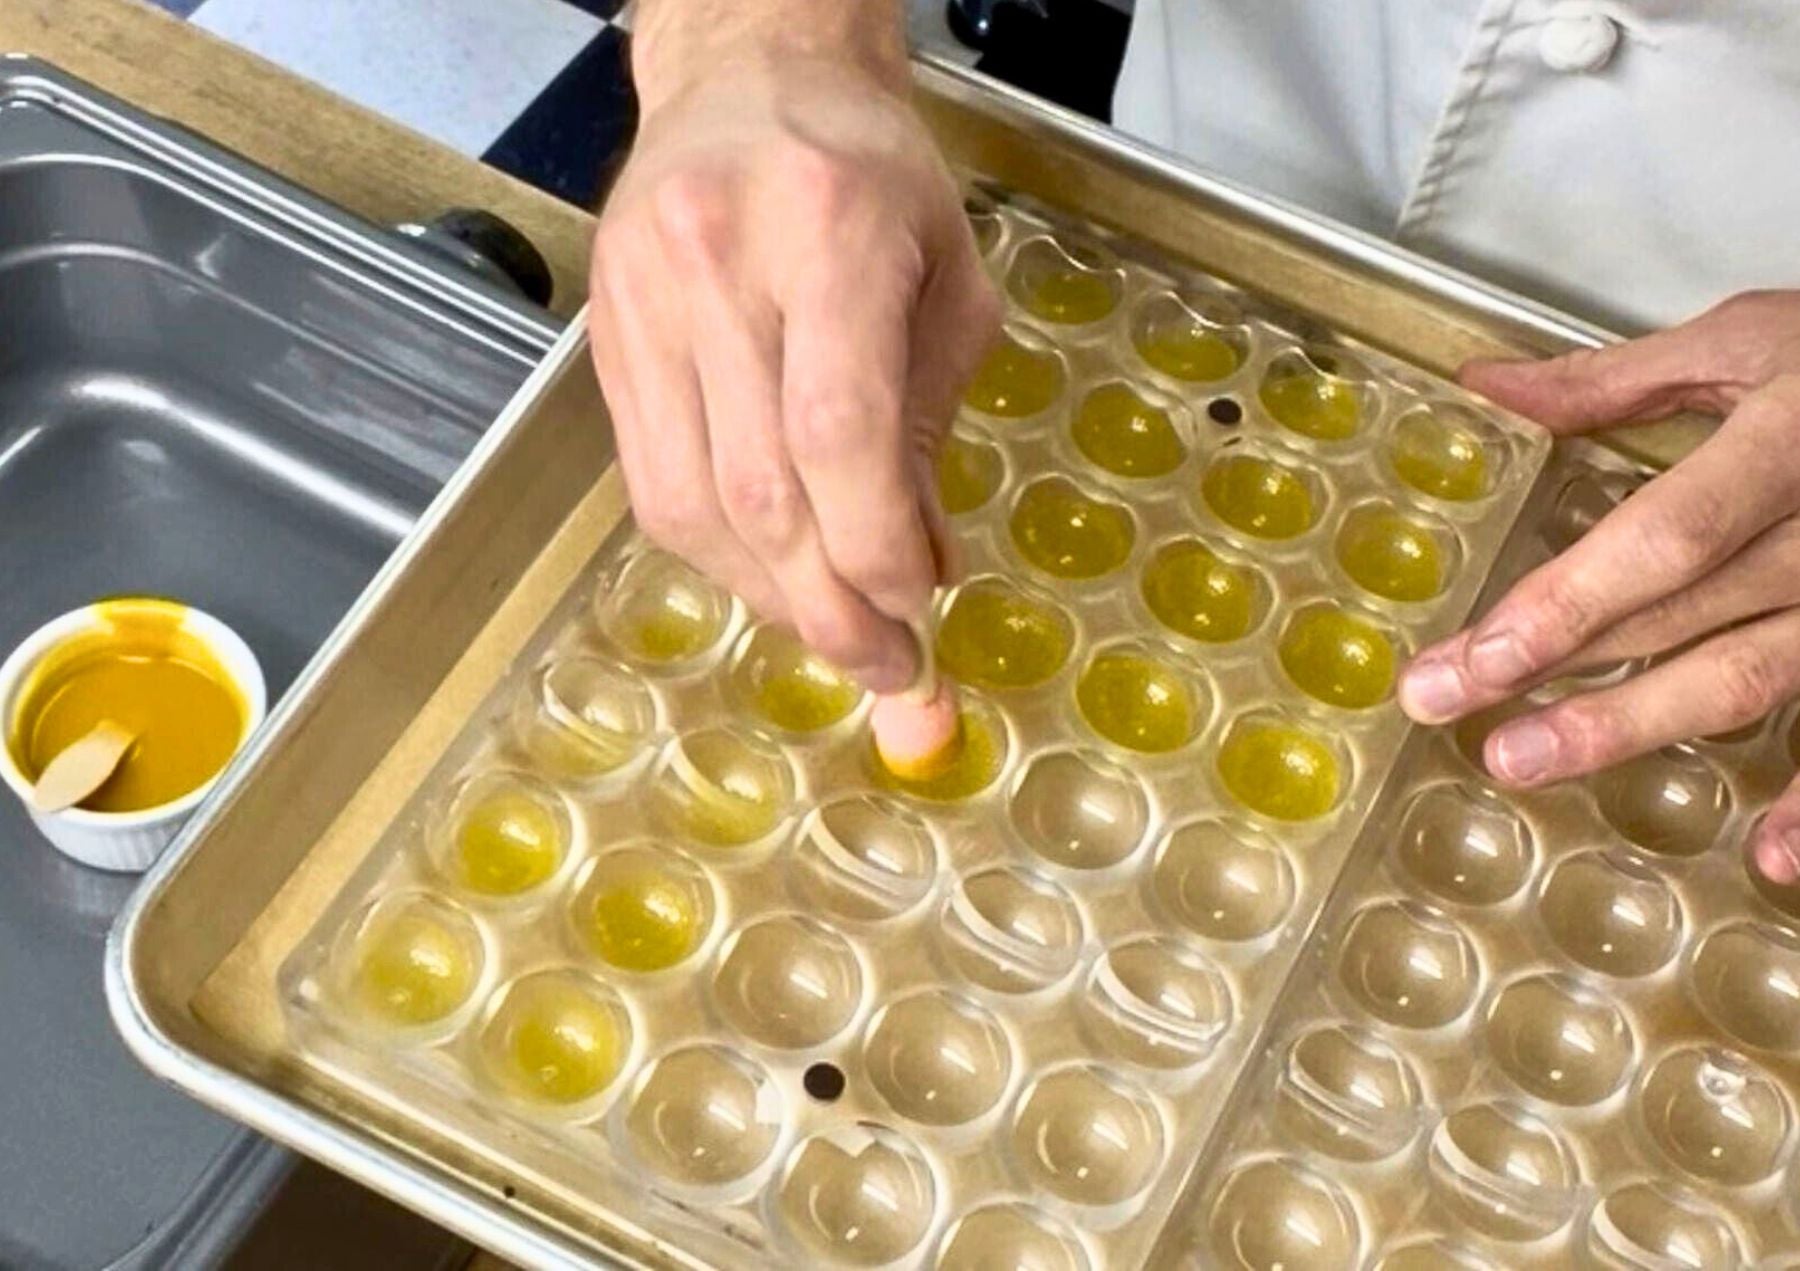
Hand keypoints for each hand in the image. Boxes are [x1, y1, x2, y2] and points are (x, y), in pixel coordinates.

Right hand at [587, 2, 1000, 692]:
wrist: (749, 82)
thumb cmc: (871, 177)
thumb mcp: (946, 281)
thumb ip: (930, 424)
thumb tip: (920, 570)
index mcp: (830, 232)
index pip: (838, 434)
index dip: (875, 550)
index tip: (918, 613)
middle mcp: (718, 264)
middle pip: (760, 490)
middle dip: (828, 606)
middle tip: (885, 667)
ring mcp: (644, 301)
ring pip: (692, 504)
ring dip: (768, 595)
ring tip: (830, 630)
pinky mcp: (603, 338)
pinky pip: (649, 484)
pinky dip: (714, 555)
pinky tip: (766, 576)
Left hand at [1396, 290, 1799, 885]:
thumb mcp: (1755, 338)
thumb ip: (1621, 379)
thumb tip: (1489, 388)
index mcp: (1790, 437)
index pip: (1666, 537)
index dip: (1569, 599)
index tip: (1472, 651)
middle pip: (1684, 614)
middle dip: (1556, 668)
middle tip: (1439, 705)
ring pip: (1751, 675)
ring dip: (1633, 726)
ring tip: (1523, 760)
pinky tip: (1774, 859)